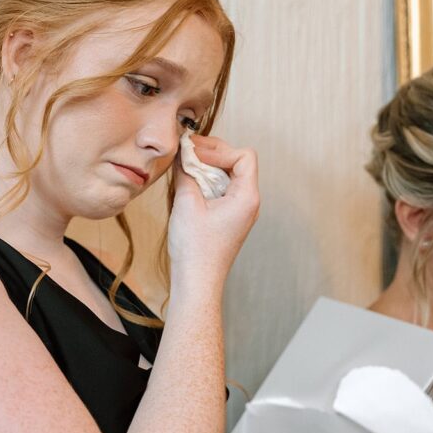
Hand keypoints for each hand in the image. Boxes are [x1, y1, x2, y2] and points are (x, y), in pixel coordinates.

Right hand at [168, 135, 258, 284]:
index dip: (218, 150)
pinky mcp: (229, 217)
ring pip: (228, 175)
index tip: (195, 153)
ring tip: (185, 167)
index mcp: (247, 197)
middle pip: (237, 163)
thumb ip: (186, 172)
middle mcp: (248, 202)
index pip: (243, 156)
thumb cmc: (196, 249)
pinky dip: (206, 181)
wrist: (196, 281)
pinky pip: (221, 189)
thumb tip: (183, 153)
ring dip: (207, 167)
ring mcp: (240, 210)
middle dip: (211, 154)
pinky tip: (188, 184)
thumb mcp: (187, 202)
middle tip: (187, 152)